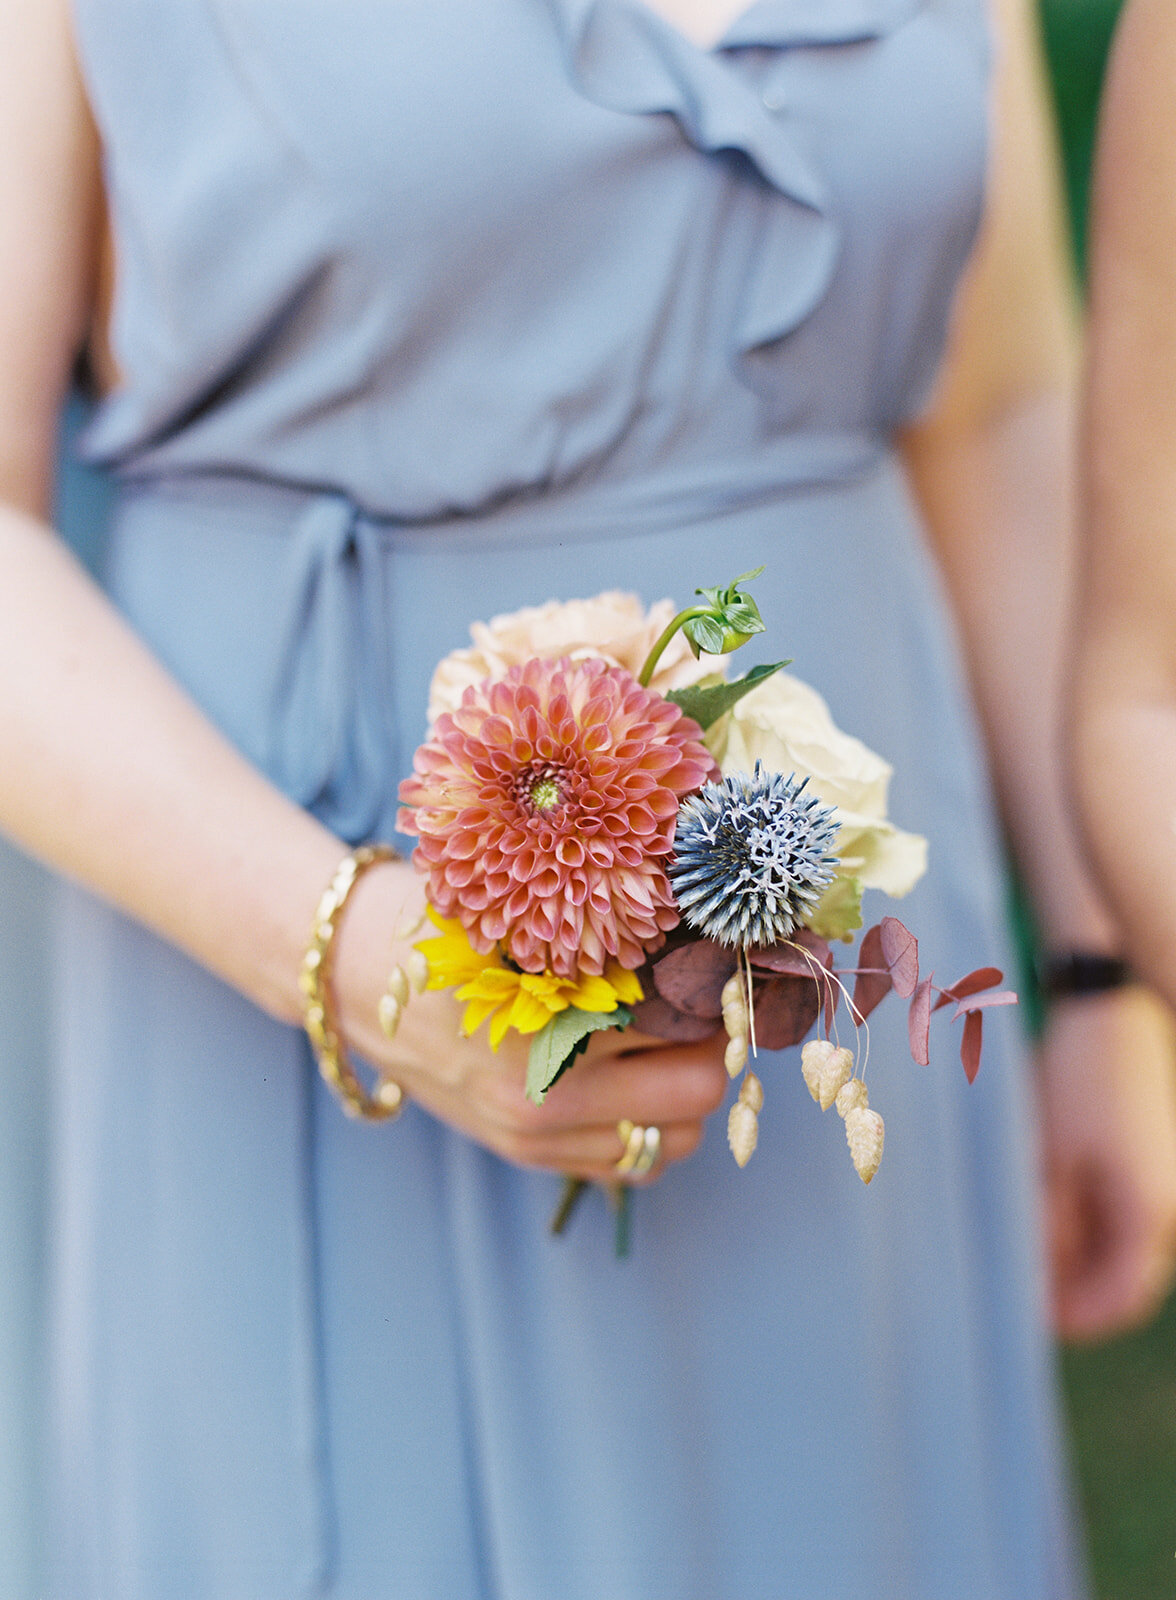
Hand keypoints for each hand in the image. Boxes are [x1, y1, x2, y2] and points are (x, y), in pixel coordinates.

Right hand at [333, 860, 728, 1182]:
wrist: (351, 977)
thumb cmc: (442, 925)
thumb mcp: (522, 913)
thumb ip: (605, 926)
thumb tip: (705, 925)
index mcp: (551, 1025)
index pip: (687, 1023)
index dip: (712, 987)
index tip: (713, 960)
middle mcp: (549, 1096)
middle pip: (697, 1089)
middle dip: (710, 1041)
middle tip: (697, 999)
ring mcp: (538, 1137)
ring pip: (675, 1140)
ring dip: (685, 1093)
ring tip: (667, 1041)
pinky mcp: (527, 1156)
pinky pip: (631, 1166)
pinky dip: (650, 1129)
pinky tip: (634, 1080)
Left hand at [1039, 984, 1175, 1341]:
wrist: (1106, 1013)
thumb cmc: (1076, 1080)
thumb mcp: (1049, 1157)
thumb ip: (1044, 1222)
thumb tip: (1027, 1276)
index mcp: (1147, 1213)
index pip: (1118, 1299)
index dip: (1073, 1318)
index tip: (1026, 1320)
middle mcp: (1164, 1208)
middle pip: (1121, 1280)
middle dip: (1071, 1291)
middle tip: (1016, 1287)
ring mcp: (1157, 1184)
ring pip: (1117, 1249)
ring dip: (1074, 1259)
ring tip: (1020, 1249)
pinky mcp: (1144, 1165)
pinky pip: (1117, 1216)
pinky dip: (1082, 1226)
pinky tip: (1040, 1214)